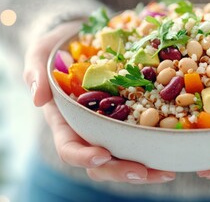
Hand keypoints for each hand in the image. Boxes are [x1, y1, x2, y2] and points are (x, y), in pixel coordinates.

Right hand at [23, 21, 174, 183]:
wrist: (81, 37)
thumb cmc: (58, 47)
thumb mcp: (41, 52)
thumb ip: (35, 72)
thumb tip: (37, 99)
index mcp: (65, 121)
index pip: (69, 147)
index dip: (84, 156)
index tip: (103, 155)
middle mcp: (88, 129)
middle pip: (101, 162)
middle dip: (121, 171)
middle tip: (145, 173)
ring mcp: (110, 126)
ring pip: (124, 156)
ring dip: (145, 169)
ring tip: (167, 171)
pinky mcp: (130, 117)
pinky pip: (142, 136)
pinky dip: (157, 145)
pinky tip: (174, 147)